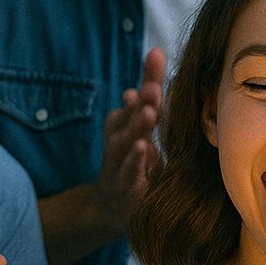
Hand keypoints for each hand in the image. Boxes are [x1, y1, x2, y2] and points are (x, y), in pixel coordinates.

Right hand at [92, 47, 165, 237]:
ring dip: (135, 126)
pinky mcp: (124, 188)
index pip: (141, 98)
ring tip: (147, 111)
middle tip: (153, 85)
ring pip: (125, 142)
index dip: (148, 78)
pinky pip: (128, 172)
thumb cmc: (134, 167)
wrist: (110, 210)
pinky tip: (142, 149)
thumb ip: (149, 107)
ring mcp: (120, 164)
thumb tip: (149, 72)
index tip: (156, 55)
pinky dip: (133, 161)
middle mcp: (120, 141)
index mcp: (127, 125)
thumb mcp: (144, 135)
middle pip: (130, 116)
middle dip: (141, 99)